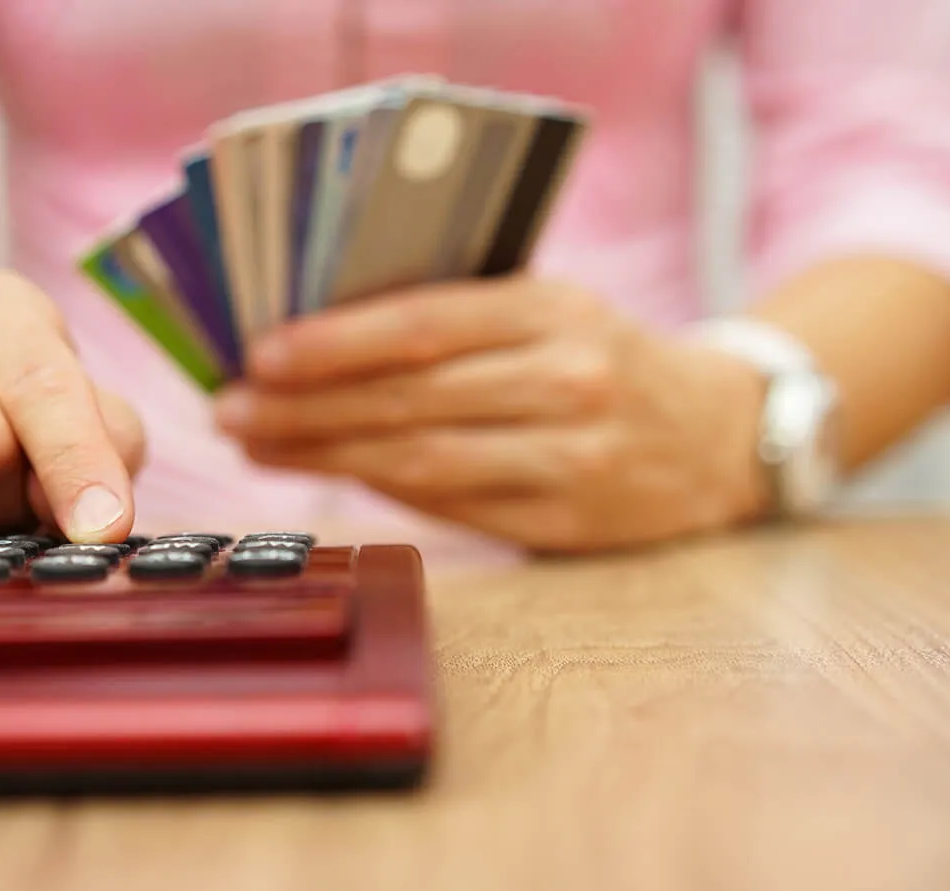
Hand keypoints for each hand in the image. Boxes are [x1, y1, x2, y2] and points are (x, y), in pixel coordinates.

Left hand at [213, 277, 768, 552]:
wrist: (720, 435)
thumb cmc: (606, 356)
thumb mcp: (551, 307)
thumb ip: (457, 315)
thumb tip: (323, 338)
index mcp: (557, 310)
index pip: (426, 324)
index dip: (335, 342)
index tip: (258, 353)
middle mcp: (570, 382)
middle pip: (410, 399)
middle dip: (305, 406)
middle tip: (229, 409)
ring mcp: (573, 459)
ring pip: (423, 462)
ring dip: (325, 455)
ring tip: (256, 445)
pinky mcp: (567, 525)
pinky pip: (454, 510)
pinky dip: (382, 492)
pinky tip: (328, 476)